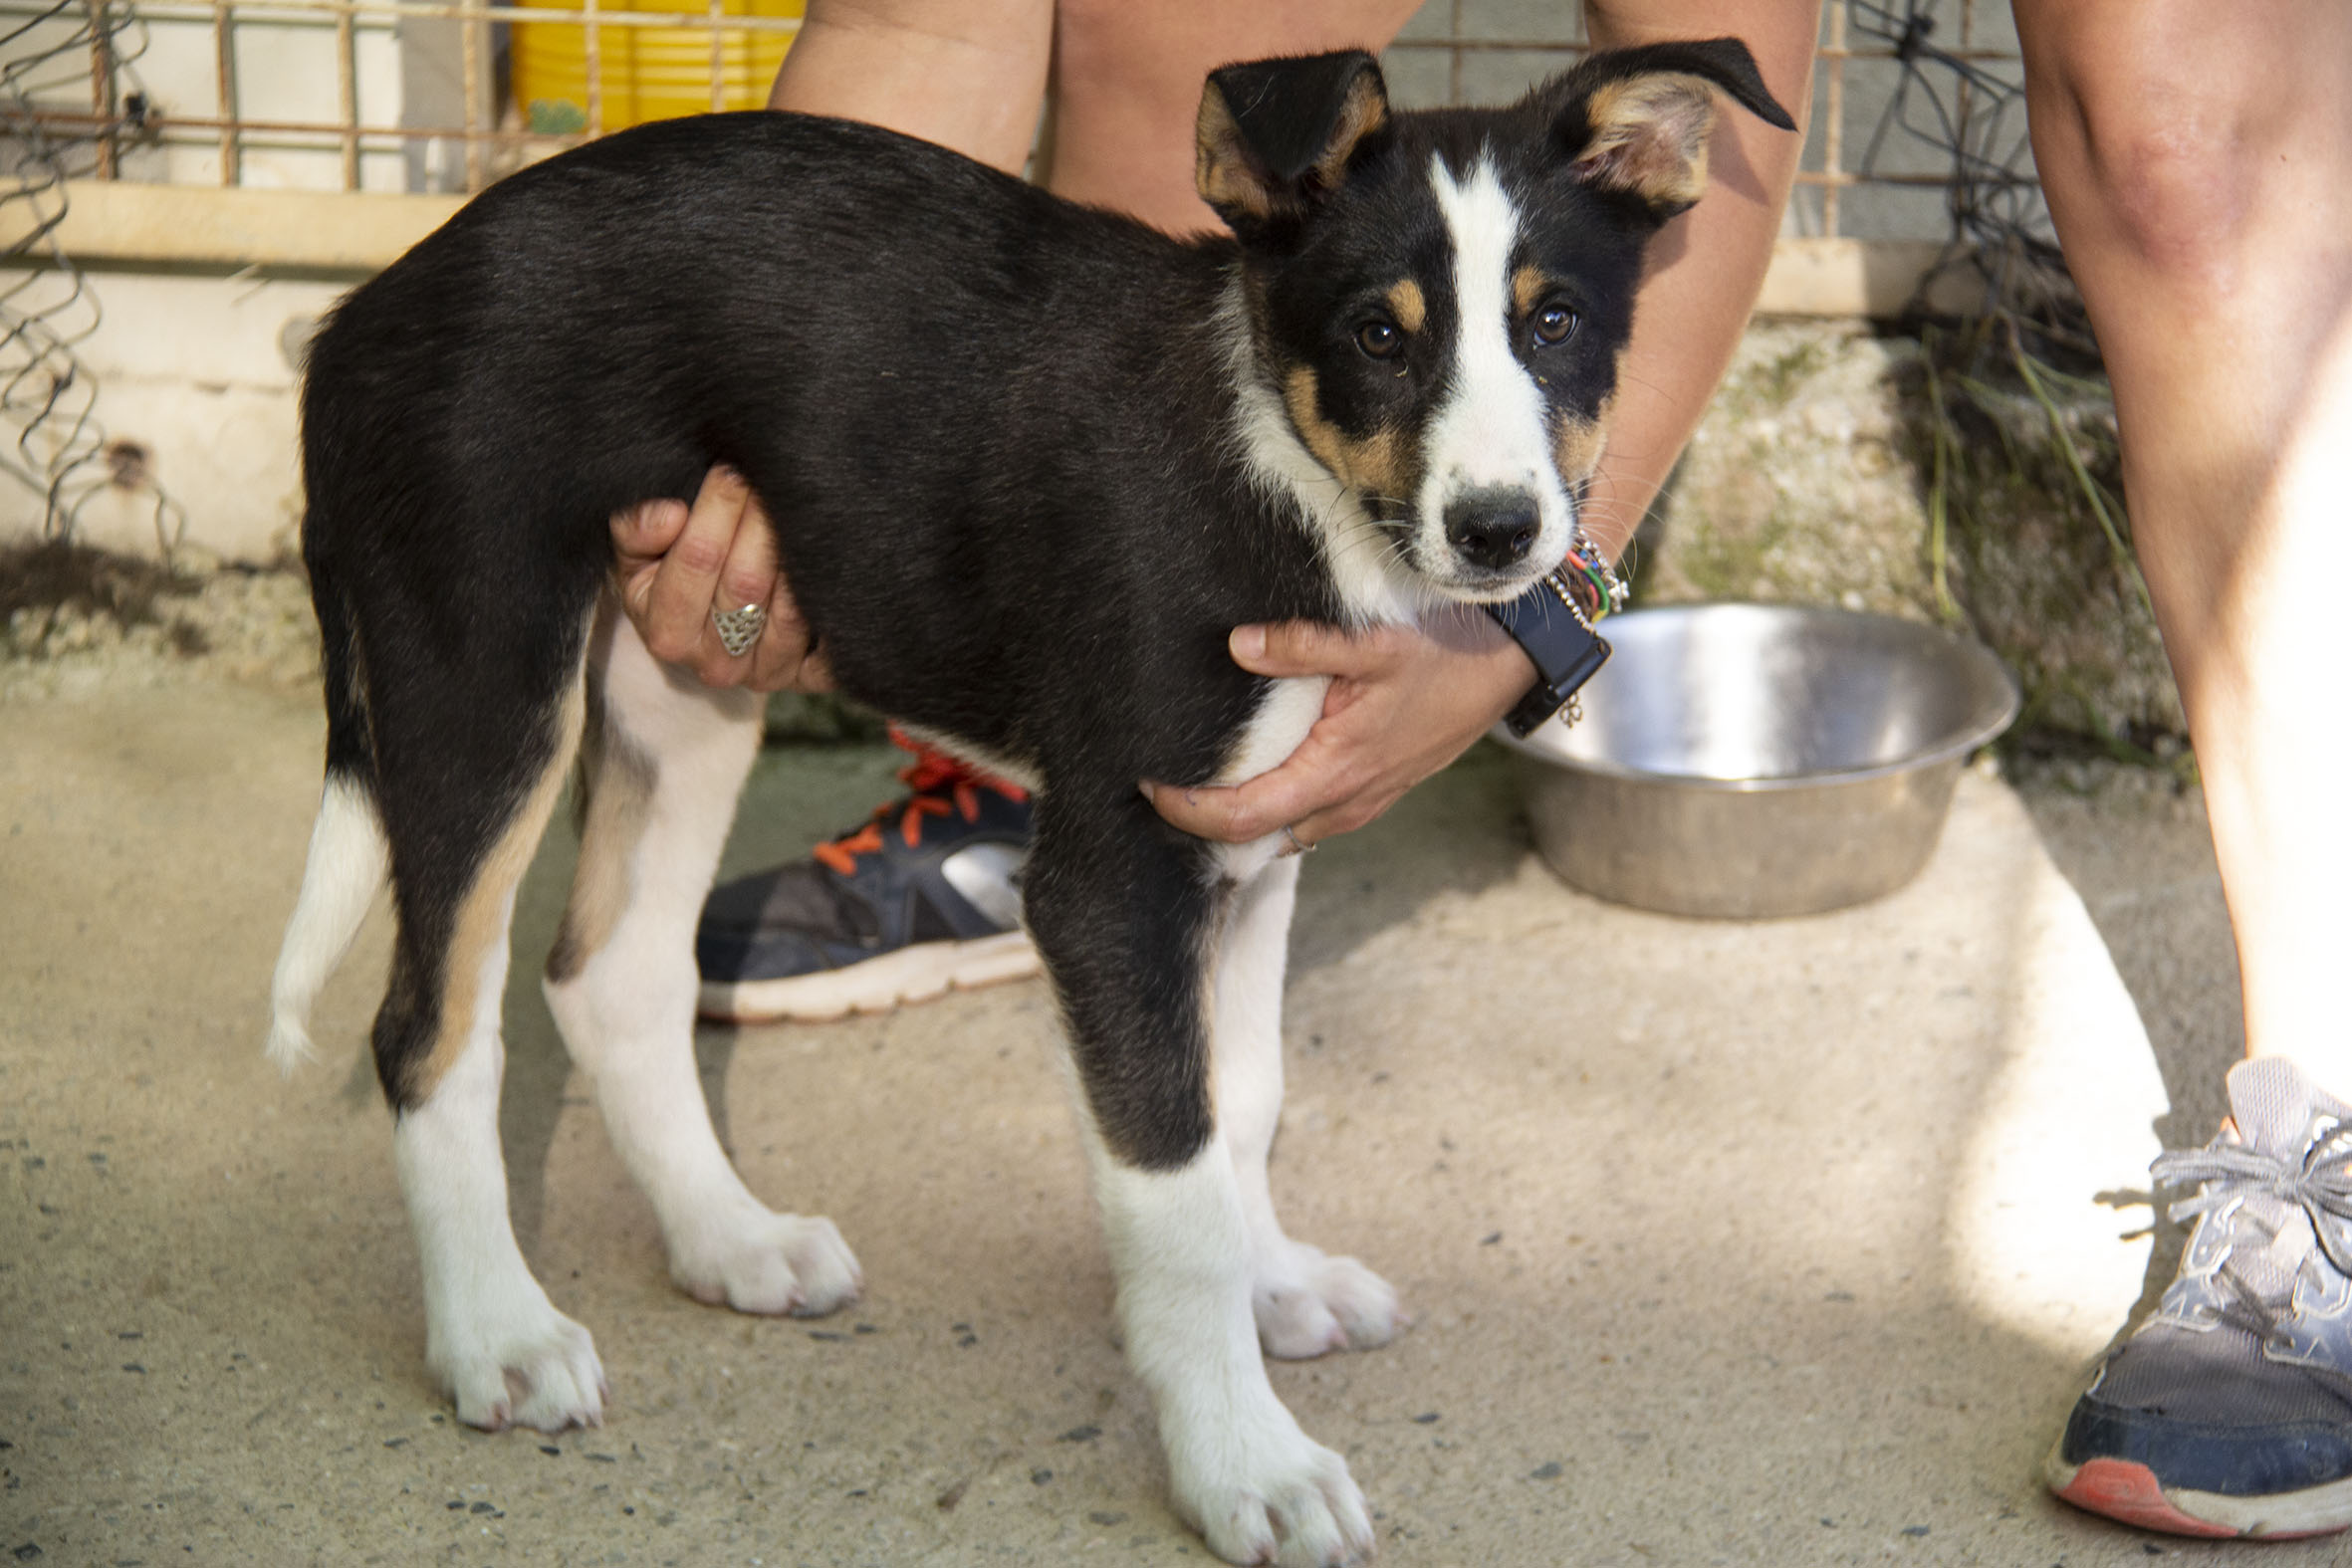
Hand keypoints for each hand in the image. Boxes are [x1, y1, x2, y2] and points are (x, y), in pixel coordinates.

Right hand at [610, 466, 832, 692]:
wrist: (700, 621)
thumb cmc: (665, 573)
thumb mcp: (635, 552)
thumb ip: (635, 529)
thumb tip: (670, 516)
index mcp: (665, 631)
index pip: (697, 558)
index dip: (717, 507)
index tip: (731, 468)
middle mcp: (714, 663)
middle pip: (747, 581)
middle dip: (760, 519)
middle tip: (769, 478)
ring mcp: (762, 673)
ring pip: (790, 609)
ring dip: (796, 552)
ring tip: (798, 508)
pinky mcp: (804, 678)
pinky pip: (825, 644)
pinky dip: (826, 601)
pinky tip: (824, 562)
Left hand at [1142, 611, 1535, 846]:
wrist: (1511, 669)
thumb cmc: (1446, 656)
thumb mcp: (1373, 643)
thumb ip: (1302, 646)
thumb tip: (1237, 645)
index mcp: (1335, 773)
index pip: (1243, 817)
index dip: (1189, 810)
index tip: (1150, 785)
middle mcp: (1344, 802)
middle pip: (1255, 836)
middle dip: (1203, 822)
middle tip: (1159, 787)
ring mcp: (1361, 803)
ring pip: (1284, 831)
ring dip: (1240, 819)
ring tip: (1196, 783)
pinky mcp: (1372, 791)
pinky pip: (1309, 816)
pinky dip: (1273, 808)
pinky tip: (1255, 776)